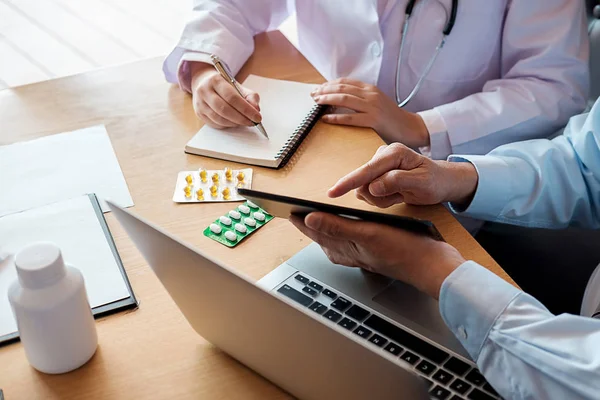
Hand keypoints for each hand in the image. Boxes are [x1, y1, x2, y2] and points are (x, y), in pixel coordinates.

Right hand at [190, 62, 261, 128]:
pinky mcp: (199, 113)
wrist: (203, 83)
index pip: (232, 97)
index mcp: (215, 80)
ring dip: (235, 123)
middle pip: (224, 109)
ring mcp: (200, 103)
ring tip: (244, 122)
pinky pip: (215, 124)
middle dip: (241, 118)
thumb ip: (250, 96)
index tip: (257, 117)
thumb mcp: (237, 86)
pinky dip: (227, 125)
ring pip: (219, 119)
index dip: (246, 109)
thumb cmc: (224, 85)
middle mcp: (204, 91)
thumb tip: (256, 110)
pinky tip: (234, 122)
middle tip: (252, 122)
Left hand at [290, 212, 465, 298]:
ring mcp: (366, 254)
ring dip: (326, 232)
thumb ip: (337, 227)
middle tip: (297, 217)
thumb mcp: (367, 234)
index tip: (288, 212)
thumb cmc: (404, 252)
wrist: (433, 266)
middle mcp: (353, 253)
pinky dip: (345, 235)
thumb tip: (309, 219)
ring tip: (317, 223)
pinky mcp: (378, 252)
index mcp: (347, 248)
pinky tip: (350, 233)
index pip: (317, 232)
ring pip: (337, 243)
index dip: (301, 222)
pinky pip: (353, 244)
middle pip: (324, 239)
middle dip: (310, 227)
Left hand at [311, 78, 428, 147]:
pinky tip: (325, 119)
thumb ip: (361, 99)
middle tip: (312, 95)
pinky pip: (350, 118)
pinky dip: (335, 118)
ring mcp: (372, 106)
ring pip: (344, 99)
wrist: (410, 128)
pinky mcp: (374, 120)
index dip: (329, 84)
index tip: (318, 88)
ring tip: (316, 103)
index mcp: (371, 89)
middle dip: (324, 90)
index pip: (345, 82)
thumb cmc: (391, 118)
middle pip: (342, 88)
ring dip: (327, 100)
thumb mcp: (376, 102)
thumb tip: (340, 100)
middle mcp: (371, 94)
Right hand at [328, 143, 477, 207]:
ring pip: (365, 190)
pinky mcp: (376, 175)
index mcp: (394, 153)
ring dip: (381, 199)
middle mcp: (382, 156)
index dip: (349, 182)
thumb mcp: (421, 183)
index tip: (332, 193)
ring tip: (400, 194)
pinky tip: (395, 194)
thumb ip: (396, 182)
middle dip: (379, 196)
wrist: (441, 182)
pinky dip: (381, 199)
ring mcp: (378, 166)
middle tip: (400, 196)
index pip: (367, 170)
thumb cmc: (434, 180)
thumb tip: (372, 186)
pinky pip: (369, 193)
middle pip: (364, 182)